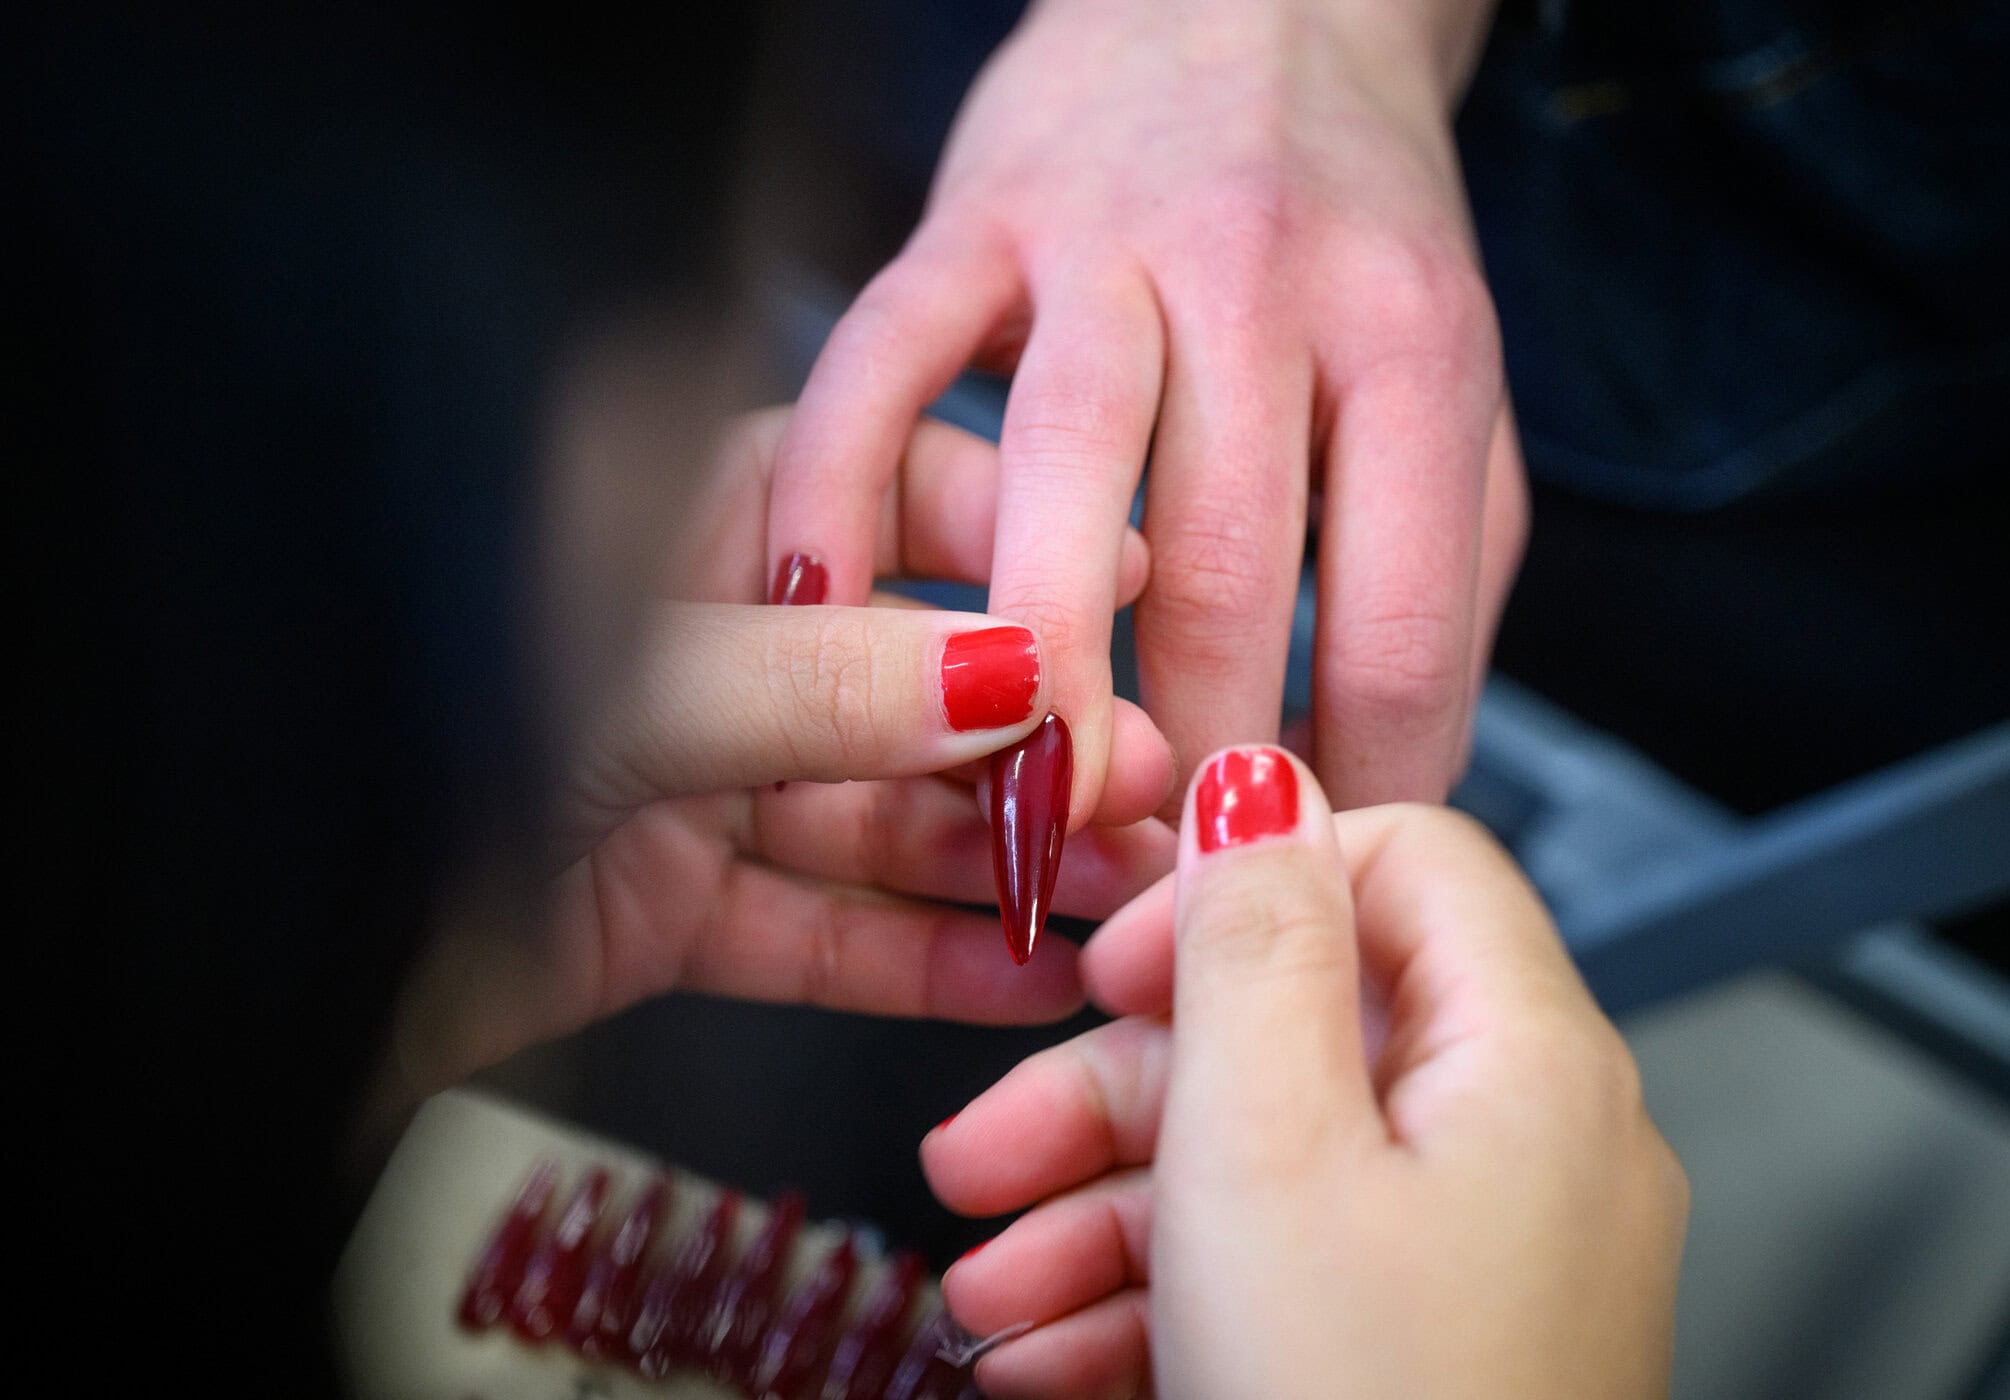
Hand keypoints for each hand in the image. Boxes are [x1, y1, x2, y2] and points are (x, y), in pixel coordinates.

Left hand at [384, 408, 1177, 1098]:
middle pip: (901, 674)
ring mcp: (688, 777)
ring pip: (878, 814)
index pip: (871, 490)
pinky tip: (1032, 977)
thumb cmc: (408, 733)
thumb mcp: (631, 690)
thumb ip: (822, 685)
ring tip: (1130, 891)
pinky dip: (922, 959)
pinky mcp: (674, 908)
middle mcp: (693, 641)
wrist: (265, 946)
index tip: (1118, 582)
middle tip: (1153, 780)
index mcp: (663, 525)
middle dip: (1033, 735)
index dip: (1002, 539)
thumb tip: (1018, 671)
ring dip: (1004, 857)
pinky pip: (820, 931)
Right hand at [768, 0, 1527, 820]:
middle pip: (1226, 571)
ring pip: (1060, 480)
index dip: (1357, 782)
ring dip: (1034, 669)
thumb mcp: (1457, 386)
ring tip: (1019, 812)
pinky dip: (835, 496)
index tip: (1305, 868)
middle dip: (1182, 762)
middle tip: (1149, 888)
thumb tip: (1381, 778)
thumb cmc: (1351, 226)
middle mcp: (1264, 285)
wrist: (1254, 1)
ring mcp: (1106, 248)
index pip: (1397, 620)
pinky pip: (878, 365)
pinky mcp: (969, 224)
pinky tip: (808, 617)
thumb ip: (1441, 576)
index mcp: (1410, 341)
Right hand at [924, 748, 1686, 1398]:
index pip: (1393, 864)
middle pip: (1298, 1034)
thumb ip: (1254, 942)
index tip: (1116, 964)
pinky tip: (1051, 1358)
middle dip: (1111, 1094)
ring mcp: (1481, 1262)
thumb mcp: (1264, 1149)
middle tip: (983, 1151)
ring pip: (1268, 1171)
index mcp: (1523, 1060)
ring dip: (1102, 1218)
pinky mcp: (1426, 1353)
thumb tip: (1260, 777)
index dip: (1238, 889)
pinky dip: (1161, 1302)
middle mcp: (1525, 1149)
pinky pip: (1285, 1278)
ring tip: (986, 1297)